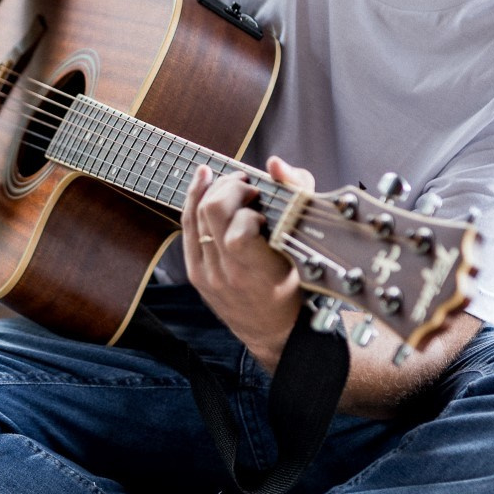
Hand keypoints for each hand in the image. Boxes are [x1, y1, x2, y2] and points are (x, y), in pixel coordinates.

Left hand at [181, 157, 315, 372]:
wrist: (273, 329)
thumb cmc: (297, 281)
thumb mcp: (306, 244)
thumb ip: (298, 195)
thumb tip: (274, 164)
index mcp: (261, 273)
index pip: (239, 233)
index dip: (249, 211)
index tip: (263, 209)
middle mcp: (229, 274)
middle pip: (213, 212)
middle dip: (231, 187)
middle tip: (248, 185)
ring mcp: (207, 275)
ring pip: (196, 215)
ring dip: (214, 189)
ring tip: (233, 184)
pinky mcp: (194, 272)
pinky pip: (187, 227)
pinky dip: (194, 200)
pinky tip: (203, 181)